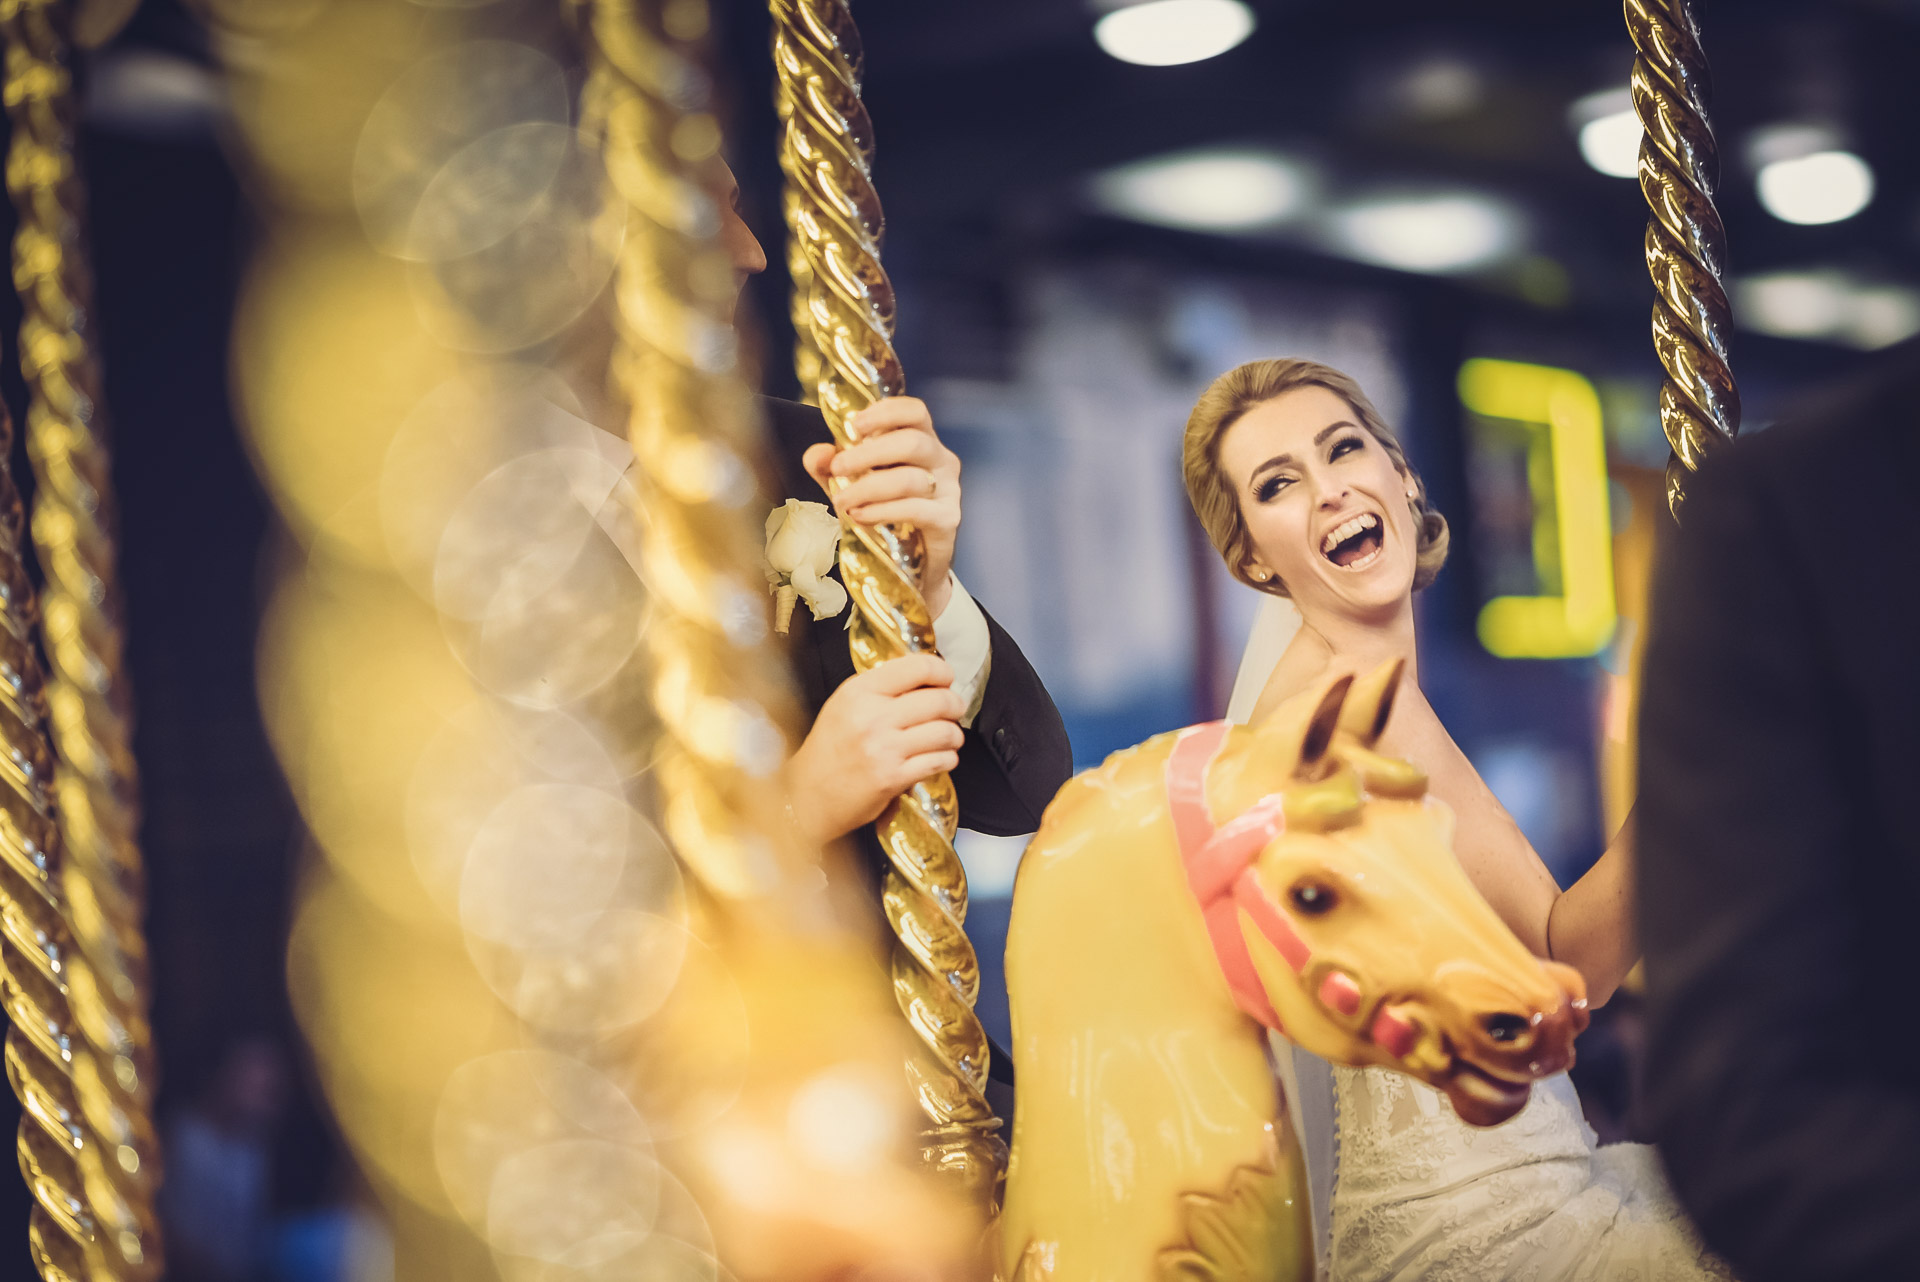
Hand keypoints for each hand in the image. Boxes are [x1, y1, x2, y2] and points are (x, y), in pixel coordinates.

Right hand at [783, 653, 966, 845]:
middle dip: (955, 704)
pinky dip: (948, 758)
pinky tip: (941, 757)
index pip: (916, 667)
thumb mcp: (843, 705)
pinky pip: (939, 761)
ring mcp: (884, 748)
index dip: (941, 670)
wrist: (807, 796)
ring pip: (945, 732)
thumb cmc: (827, 752)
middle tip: (954, 708)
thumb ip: (878, 688)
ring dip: (954, 735)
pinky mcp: (894, 777)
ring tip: (949, 737)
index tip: (946, 677)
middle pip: (938, 700)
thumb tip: (922, 677)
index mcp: (859, 691)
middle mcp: (872, 716)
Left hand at [802, 396, 961, 617]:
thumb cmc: (887, 515)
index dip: (886, 411)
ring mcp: (948, 490)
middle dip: (869, 453)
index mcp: (922, 441)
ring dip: (869, 487)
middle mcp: (941, 460)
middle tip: (837, 467)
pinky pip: (915, 509)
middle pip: (912, 441)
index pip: (915, 411)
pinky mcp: (948, 519)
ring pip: (910, 478)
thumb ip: (832, 468)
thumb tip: (817, 455)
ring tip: (842, 501)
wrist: (912, 566)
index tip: (854, 425)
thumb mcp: (852, 485)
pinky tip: (860, 516)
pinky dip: (883, 511)